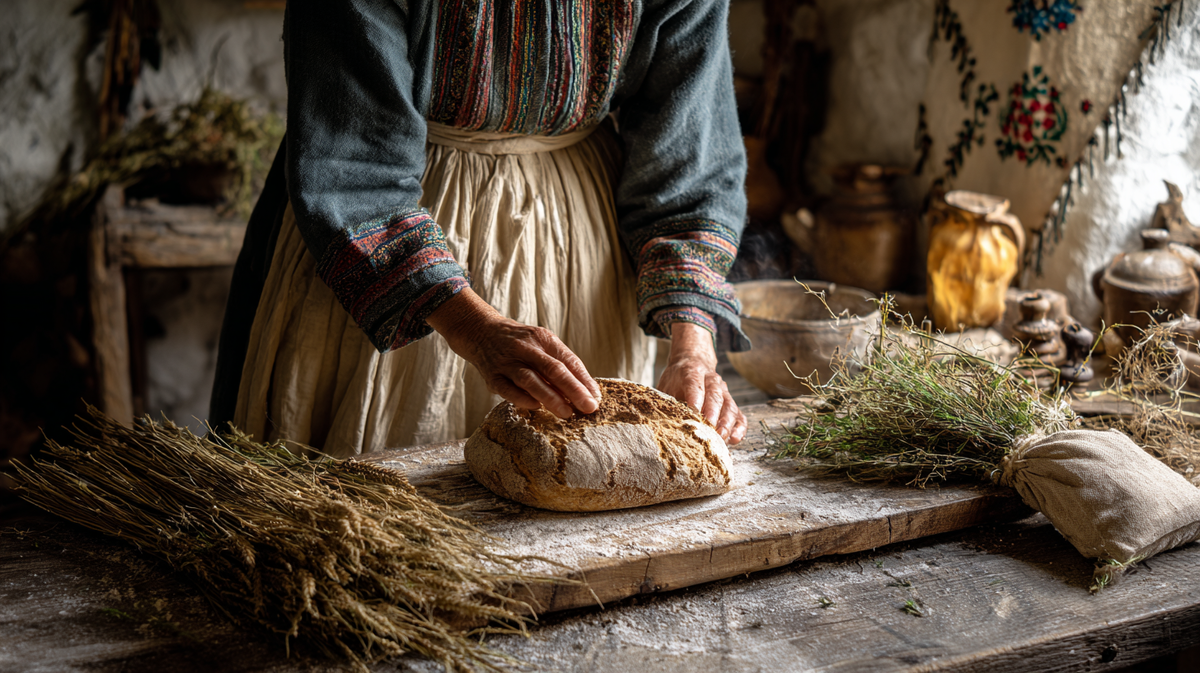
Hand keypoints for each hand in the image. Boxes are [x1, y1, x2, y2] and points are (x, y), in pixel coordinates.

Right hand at [427, 289, 600, 418]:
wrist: (481, 332)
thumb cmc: (520, 344)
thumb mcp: (541, 344)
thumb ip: (560, 364)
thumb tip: (586, 391)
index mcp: (543, 338)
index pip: (568, 360)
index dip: (584, 379)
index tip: (595, 397)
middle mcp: (525, 348)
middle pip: (553, 369)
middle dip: (573, 390)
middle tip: (588, 407)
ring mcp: (507, 362)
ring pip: (531, 380)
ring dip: (550, 397)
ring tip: (567, 413)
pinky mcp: (492, 376)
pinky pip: (508, 390)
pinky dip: (523, 399)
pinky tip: (536, 407)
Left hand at [657, 322, 746, 443]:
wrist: (692, 362)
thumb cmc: (676, 380)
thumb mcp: (666, 385)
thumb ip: (664, 401)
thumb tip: (656, 424)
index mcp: (692, 371)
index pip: (694, 384)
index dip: (695, 398)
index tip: (694, 413)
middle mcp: (711, 379)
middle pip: (715, 395)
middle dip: (713, 413)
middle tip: (709, 430)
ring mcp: (724, 391)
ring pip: (730, 405)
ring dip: (727, 423)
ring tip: (722, 437)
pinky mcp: (731, 402)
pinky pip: (739, 415)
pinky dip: (739, 428)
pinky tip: (734, 440)